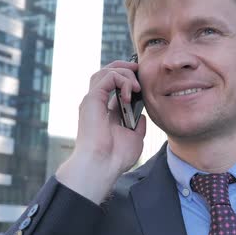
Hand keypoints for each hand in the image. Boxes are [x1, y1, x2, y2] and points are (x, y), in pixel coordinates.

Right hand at [56, 60, 145, 203]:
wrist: (102, 166)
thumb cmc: (115, 158)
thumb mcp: (134, 138)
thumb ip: (138, 126)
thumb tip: (142, 115)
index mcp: (105, 111)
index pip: (114, 86)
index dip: (128, 79)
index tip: (143, 84)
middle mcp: (97, 103)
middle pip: (107, 73)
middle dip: (125, 68)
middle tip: (139, 72)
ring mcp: (93, 100)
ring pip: (106, 71)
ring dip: (124, 73)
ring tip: (136, 86)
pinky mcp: (92, 99)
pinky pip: (107, 77)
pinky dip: (122, 79)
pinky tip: (130, 92)